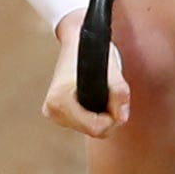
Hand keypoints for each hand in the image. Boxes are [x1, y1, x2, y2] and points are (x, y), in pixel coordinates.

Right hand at [42, 11, 128, 141]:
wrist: (76, 42)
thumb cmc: (92, 52)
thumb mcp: (111, 71)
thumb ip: (119, 94)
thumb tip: (121, 118)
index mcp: (60, 101)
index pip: (95, 128)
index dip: (112, 117)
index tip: (115, 101)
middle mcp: (52, 110)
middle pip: (93, 131)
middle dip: (108, 117)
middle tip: (110, 95)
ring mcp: (52, 113)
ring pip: (89, 129)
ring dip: (101, 116)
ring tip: (101, 93)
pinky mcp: (56, 114)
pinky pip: (84, 123)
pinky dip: (94, 115)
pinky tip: (92, 98)